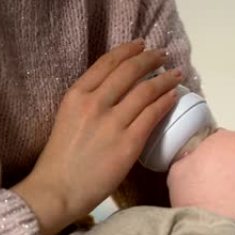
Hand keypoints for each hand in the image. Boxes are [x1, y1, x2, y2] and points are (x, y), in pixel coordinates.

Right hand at [12, 39, 182, 234]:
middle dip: (149, 59)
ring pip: (145, 91)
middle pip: (129, 71)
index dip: (127, 51)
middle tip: (163, 55)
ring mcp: (112, 122)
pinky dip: (165, 102)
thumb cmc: (61, 159)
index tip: (141, 45)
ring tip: (176, 74)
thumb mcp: (68, 118)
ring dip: (164, 79)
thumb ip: (89, 103)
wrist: (58, 190)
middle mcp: (94, 103)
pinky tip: (173, 97)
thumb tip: (116, 92)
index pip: (107, 63)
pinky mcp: (128, 143)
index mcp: (76, 95)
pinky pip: (152, 115)